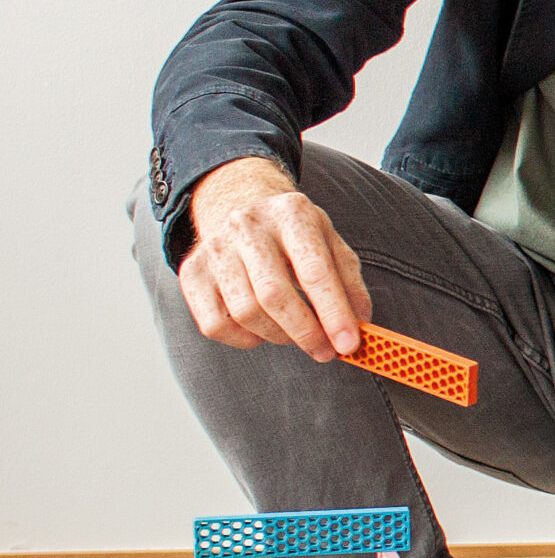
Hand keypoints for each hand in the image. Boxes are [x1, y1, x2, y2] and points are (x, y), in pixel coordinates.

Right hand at [176, 156, 371, 360]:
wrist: (240, 206)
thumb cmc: (294, 234)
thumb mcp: (331, 243)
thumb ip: (349, 282)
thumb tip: (360, 324)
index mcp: (292, 214)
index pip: (314, 271)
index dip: (334, 314)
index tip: (349, 345)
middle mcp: (247, 226)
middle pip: (274, 295)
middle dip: (306, 332)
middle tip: (325, 352)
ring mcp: (214, 248)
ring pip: (245, 313)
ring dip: (278, 336)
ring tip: (295, 334)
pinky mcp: (191, 272)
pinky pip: (214, 324)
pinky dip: (244, 339)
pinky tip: (262, 329)